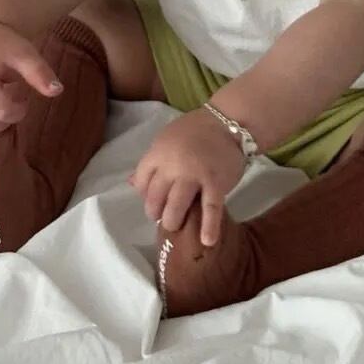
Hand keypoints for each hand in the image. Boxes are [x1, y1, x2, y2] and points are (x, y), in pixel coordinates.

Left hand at [129, 108, 246, 245]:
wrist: (230, 122)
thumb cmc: (197, 130)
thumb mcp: (167, 138)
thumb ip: (152, 161)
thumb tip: (133, 183)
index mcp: (159, 153)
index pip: (142, 181)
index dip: (145, 194)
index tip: (152, 200)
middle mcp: (173, 166)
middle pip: (156, 197)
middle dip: (156, 211)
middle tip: (163, 217)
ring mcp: (195, 176)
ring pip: (177, 206)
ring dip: (173, 221)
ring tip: (176, 227)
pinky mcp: (216, 184)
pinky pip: (210, 209)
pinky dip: (209, 226)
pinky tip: (207, 241)